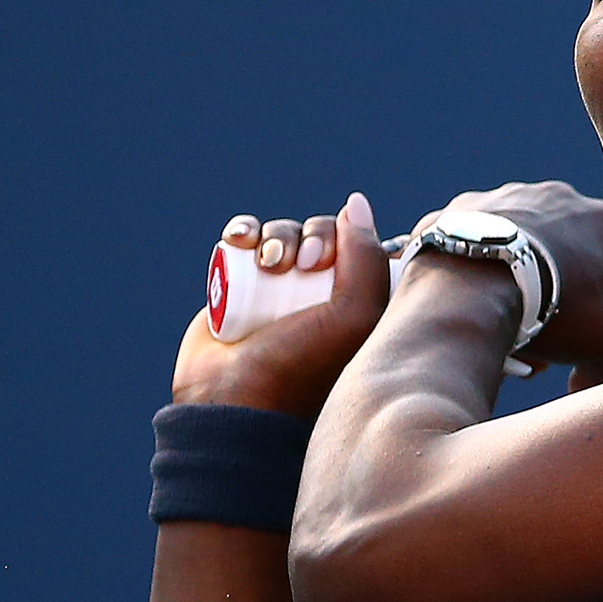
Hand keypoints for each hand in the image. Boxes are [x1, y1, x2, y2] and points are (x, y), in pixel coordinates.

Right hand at [172, 193, 390, 417]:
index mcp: (359, 303)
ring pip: (284, 235)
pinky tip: (240, 240)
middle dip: (311, 237)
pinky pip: (247, 241)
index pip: (362, 246)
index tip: (329, 260)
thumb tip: (354, 202)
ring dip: (277, 236)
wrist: (235, 398)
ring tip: (268, 264)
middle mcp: (323, 294)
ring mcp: (280, 289)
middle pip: (322, 234)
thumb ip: (367, 257)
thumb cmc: (303, 365)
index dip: (348, 239)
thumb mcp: (354, 314)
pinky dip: (244, 231)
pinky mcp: (240, 285)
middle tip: (301, 263)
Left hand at [410, 181, 602, 389]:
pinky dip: (479, 270)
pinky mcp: (460, 209)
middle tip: (545, 336)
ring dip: (519, 283)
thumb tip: (590, 385)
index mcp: (602, 220)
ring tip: (503, 327)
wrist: (472, 287)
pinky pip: (477, 245)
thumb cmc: (551, 308)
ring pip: (520, 248)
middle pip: (567, 255)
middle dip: (559, 295)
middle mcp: (555, 196)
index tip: (590, 330)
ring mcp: (504, 197)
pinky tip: (473, 304)